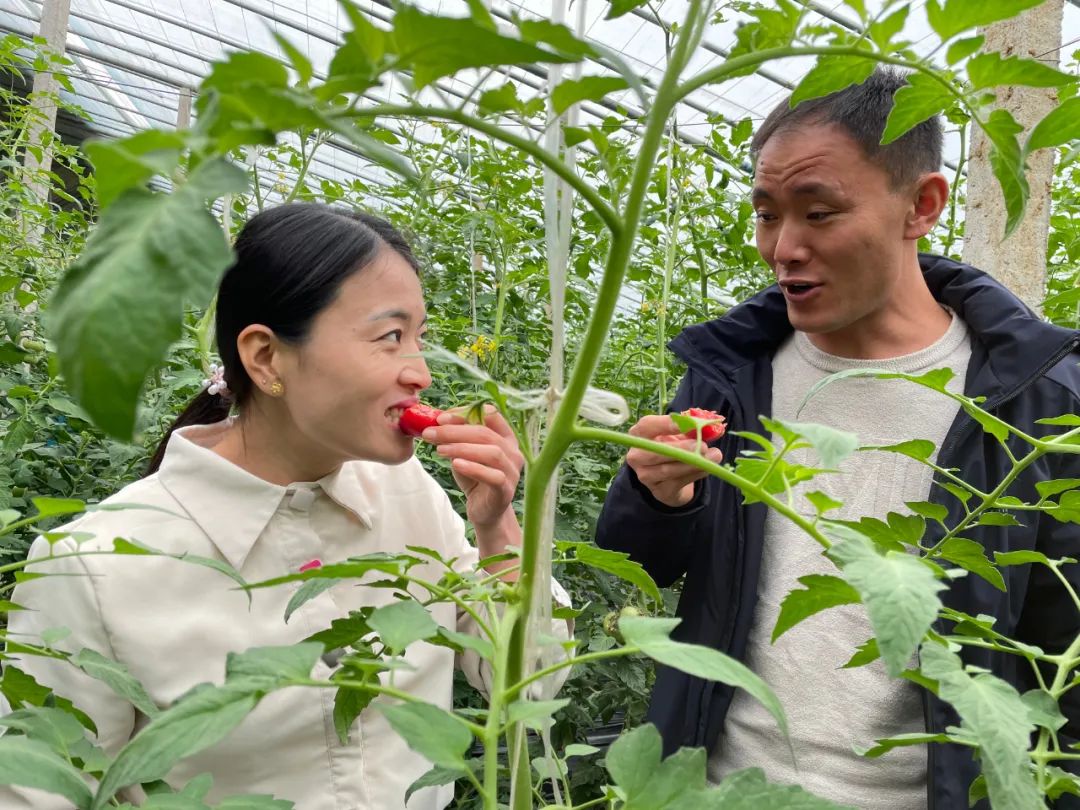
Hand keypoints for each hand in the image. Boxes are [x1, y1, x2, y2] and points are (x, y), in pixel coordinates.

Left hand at [422, 406, 523, 528]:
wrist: (484, 510)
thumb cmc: (475, 478)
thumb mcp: (464, 453)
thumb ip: (456, 438)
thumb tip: (435, 422)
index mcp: (506, 437)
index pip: (490, 415)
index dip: (465, 412)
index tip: (441, 418)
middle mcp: (513, 451)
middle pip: (486, 433)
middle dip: (455, 431)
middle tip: (430, 432)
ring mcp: (512, 471)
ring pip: (492, 452)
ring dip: (462, 448)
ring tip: (439, 450)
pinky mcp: (505, 490)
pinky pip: (493, 476)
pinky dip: (474, 468)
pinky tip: (456, 464)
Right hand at [626, 415, 722, 507]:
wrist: (670, 477)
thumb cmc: (674, 447)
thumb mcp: (681, 434)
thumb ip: (694, 429)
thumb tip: (714, 429)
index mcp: (639, 434)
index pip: (647, 426)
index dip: (666, 424)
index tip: (688, 423)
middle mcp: (637, 456)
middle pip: (655, 452)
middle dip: (681, 448)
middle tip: (703, 446)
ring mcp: (645, 476)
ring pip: (668, 470)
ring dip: (693, 463)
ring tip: (714, 456)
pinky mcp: (659, 491)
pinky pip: (678, 482)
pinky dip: (696, 474)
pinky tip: (707, 468)